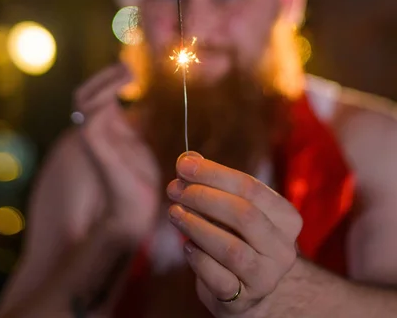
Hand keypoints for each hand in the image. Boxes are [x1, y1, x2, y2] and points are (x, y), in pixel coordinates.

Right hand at [74, 63, 159, 243]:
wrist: (134, 214)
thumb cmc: (138, 181)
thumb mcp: (138, 144)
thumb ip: (135, 124)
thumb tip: (143, 105)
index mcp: (102, 129)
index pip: (94, 96)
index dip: (107, 78)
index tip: (129, 67)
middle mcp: (92, 131)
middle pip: (83, 94)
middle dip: (105, 76)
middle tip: (129, 66)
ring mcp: (92, 139)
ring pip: (84, 101)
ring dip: (107, 82)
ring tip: (130, 74)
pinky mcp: (96, 148)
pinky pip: (90, 118)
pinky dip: (105, 98)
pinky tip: (127, 93)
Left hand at [166, 153, 301, 315]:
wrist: (250, 288)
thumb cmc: (238, 236)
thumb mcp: (233, 206)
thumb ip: (212, 182)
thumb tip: (187, 159)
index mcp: (286, 218)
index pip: (250, 187)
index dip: (214, 173)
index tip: (183, 165)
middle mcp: (282, 248)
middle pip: (243, 214)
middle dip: (203, 197)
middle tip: (174, 189)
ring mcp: (266, 277)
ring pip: (231, 249)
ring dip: (196, 226)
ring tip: (174, 213)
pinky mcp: (244, 301)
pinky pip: (218, 278)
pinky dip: (198, 259)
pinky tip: (187, 246)